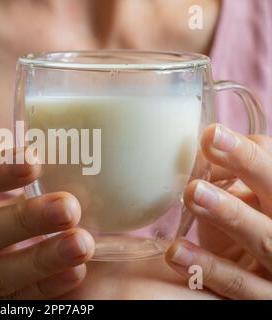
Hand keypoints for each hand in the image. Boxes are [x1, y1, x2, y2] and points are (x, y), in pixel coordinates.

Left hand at [166, 124, 271, 298]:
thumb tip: (197, 150)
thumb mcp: (244, 204)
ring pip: (263, 239)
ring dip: (228, 213)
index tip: (211, 133)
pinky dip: (206, 268)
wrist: (257, 278)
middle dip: (248, 165)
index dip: (248, 153)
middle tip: (211, 141)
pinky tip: (175, 250)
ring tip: (192, 192)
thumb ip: (231, 179)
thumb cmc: (245, 231)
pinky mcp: (264, 299)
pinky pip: (237, 285)